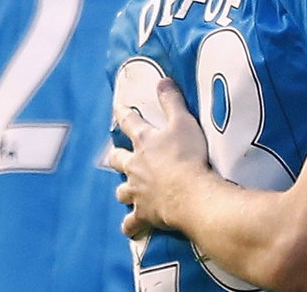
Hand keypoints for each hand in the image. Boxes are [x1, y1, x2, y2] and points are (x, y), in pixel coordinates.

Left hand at [108, 78, 211, 237]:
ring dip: (124, 190)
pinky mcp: (144, 214)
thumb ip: (172, 101)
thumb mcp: (183, 122)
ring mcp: (137, 192)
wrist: (189, 193)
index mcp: (145, 142)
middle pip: (118, 159)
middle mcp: (135, 166)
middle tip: (117, 156)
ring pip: (122, 191)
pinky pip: (131, 223)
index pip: (130, 122)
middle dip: (117, 157)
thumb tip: (162, 80)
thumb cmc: (188, 155)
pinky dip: (131, 225)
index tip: (117, 107)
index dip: (123, 113)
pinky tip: (131, 228)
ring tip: (128, 192)